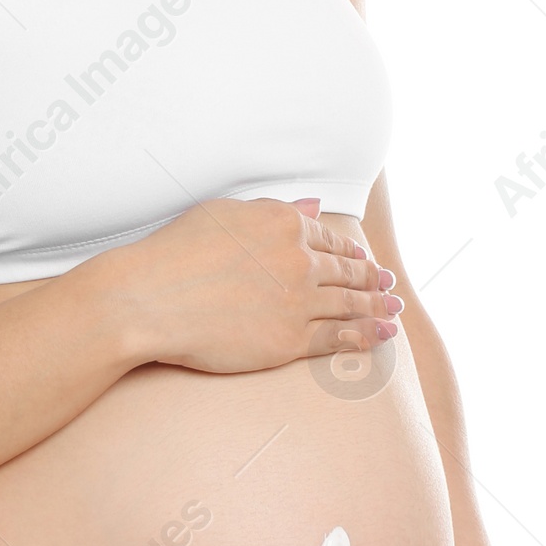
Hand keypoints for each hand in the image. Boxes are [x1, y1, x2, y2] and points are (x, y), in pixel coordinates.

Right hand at [105, 193, 401, 375]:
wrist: (150, 299)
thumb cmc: (174, 253)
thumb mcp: (223, 213)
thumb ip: (273, 210)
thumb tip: (311, 205)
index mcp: (283, 223)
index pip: (327, 237)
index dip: (349, 251)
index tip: (363, 259)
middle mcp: (298, 259)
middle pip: (347, 272)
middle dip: (373, 279)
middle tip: (390, 285)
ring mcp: (298, 301)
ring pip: (350, 305)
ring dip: (378, 308)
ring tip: (394, 312)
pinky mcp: (290, 340)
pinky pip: (337, 338)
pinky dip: (364, 336)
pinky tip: (380, 336)